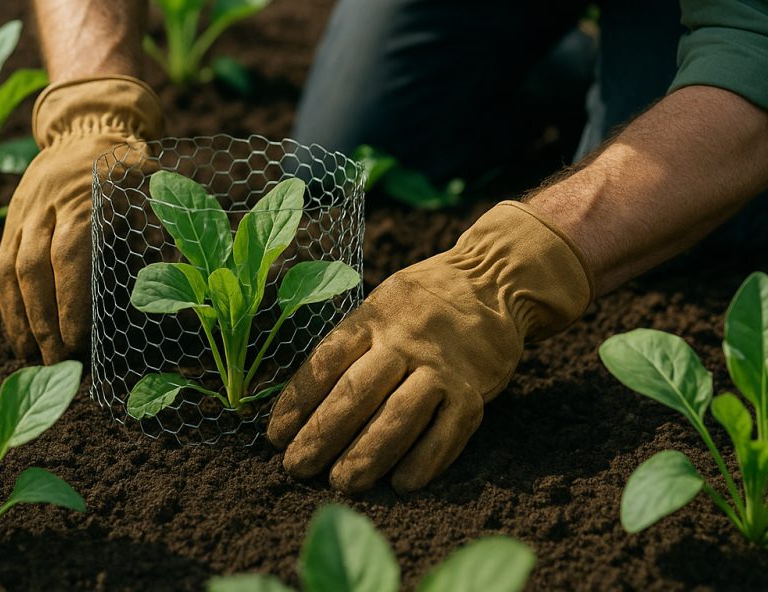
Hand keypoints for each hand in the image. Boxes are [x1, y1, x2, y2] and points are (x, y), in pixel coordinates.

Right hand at [0, 75, 162, 362]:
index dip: (71, 297)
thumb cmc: (132, 167)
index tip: (79, 340)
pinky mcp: (10, 219)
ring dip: (20, 317)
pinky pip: (0, 264)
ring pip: (10, 267)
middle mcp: (48, 200)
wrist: (88, 126)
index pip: (71, 251)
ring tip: (33, 357)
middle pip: (35, 265)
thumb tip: (179, 275)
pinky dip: (6, 303)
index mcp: (87, 192)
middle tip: (59, 360)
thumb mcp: (155, 186)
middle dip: (44, 318)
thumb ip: (162, 227)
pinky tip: (19, 335)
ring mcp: (24, 210)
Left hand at [267, 201, 592, 492]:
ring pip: (398, 416)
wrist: (492, 282)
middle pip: (356, 392)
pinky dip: (425, 460)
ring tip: (342, 483)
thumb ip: (347, 345)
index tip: (276, 436)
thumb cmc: (418, 305)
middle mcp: (403, 340)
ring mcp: (440, 366)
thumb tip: (298, 402)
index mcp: (371, 317)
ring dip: (367, 454)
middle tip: (297, 468)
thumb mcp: (377, 306)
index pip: (326, 361)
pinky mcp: (473, 390)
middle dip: (322, 435)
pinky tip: (402, 484)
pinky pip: (447, 432)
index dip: (297, 401)